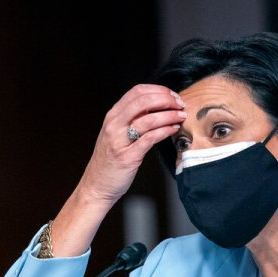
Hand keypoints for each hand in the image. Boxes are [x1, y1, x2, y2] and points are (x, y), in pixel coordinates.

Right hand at [50, 84, 185, 255]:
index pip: (137, 91)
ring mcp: (119, 140)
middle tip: (179, 104)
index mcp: (112, 116)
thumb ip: (132, 120)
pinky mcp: (127, 156)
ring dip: (169, 115)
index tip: (172, 95)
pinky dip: (165, 131)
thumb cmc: (110, 161)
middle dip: (166, 99)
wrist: (96, 186)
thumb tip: (157, 107)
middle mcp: (114, 124)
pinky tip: (173, 129)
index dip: (158, 90)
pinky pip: (149, 138)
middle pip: (143, 101)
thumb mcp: (117, 134)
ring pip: (148, 119)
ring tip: (181, 116)